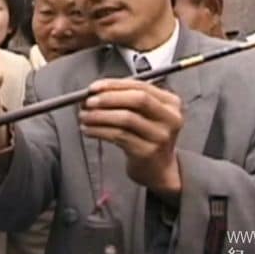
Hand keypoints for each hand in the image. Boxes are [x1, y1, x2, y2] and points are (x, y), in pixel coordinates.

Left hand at [78, 79, 183, 201]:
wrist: (158, 168)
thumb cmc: (146, 135)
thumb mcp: (144, 114)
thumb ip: (124, 98)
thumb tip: (94, 91)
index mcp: (170, 102)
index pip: (140, 86)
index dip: (114, 85)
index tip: (93, 87)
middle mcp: (170, 118)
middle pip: (137, 100)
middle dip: (108, 98)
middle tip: (87, 102)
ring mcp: (160, 136)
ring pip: (126, 118)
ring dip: (99, 116)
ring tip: (84, 116)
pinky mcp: (147, 151)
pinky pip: (118, 135)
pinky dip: (99, 130)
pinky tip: (88, 129)